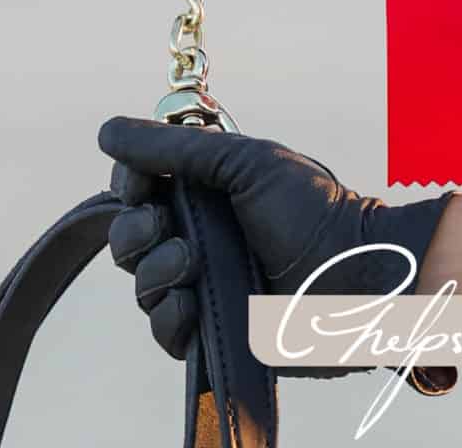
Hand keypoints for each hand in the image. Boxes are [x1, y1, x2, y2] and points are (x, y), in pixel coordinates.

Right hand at [99, 116, 454, 366]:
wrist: (353, 278)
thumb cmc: (310, 210)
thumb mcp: (244, 162)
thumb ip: (175, 149)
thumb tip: (107, 129)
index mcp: (205, 189)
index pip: (137, 183)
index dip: (129, 183)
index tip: (141, 183)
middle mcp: (196, 233)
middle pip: (127, 235)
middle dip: (135, 230)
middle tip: (167, 228)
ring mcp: (200, 284)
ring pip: (140, 282)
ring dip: (156, 272)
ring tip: (193, 265)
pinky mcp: (208, 332)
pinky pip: (161, 329)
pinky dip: (169, 317)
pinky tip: (191, 306)